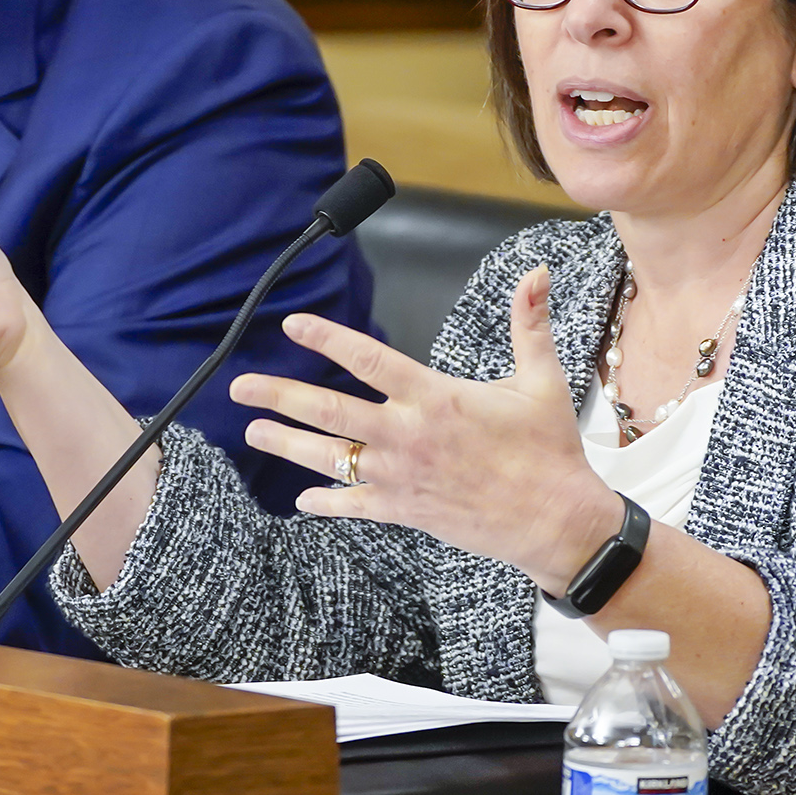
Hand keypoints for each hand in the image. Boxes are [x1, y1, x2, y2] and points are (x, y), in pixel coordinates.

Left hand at [229, 265, 623, 592]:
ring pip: (329, 458)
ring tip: (254, 431)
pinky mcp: (404, 511)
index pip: (368, 359)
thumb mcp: (541, 379)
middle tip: (241, 387)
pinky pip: (354, 505)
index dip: (326, 339)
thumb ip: (529, 323)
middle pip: (328, 411)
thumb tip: (535, 273)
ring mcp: (400, 476)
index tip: (293, 324)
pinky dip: (326, 501)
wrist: (554, 521)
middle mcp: (407, 436)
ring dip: (287, 444)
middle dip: (279, 396)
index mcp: (434, 398)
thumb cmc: (548, 451)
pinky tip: (302, 499)